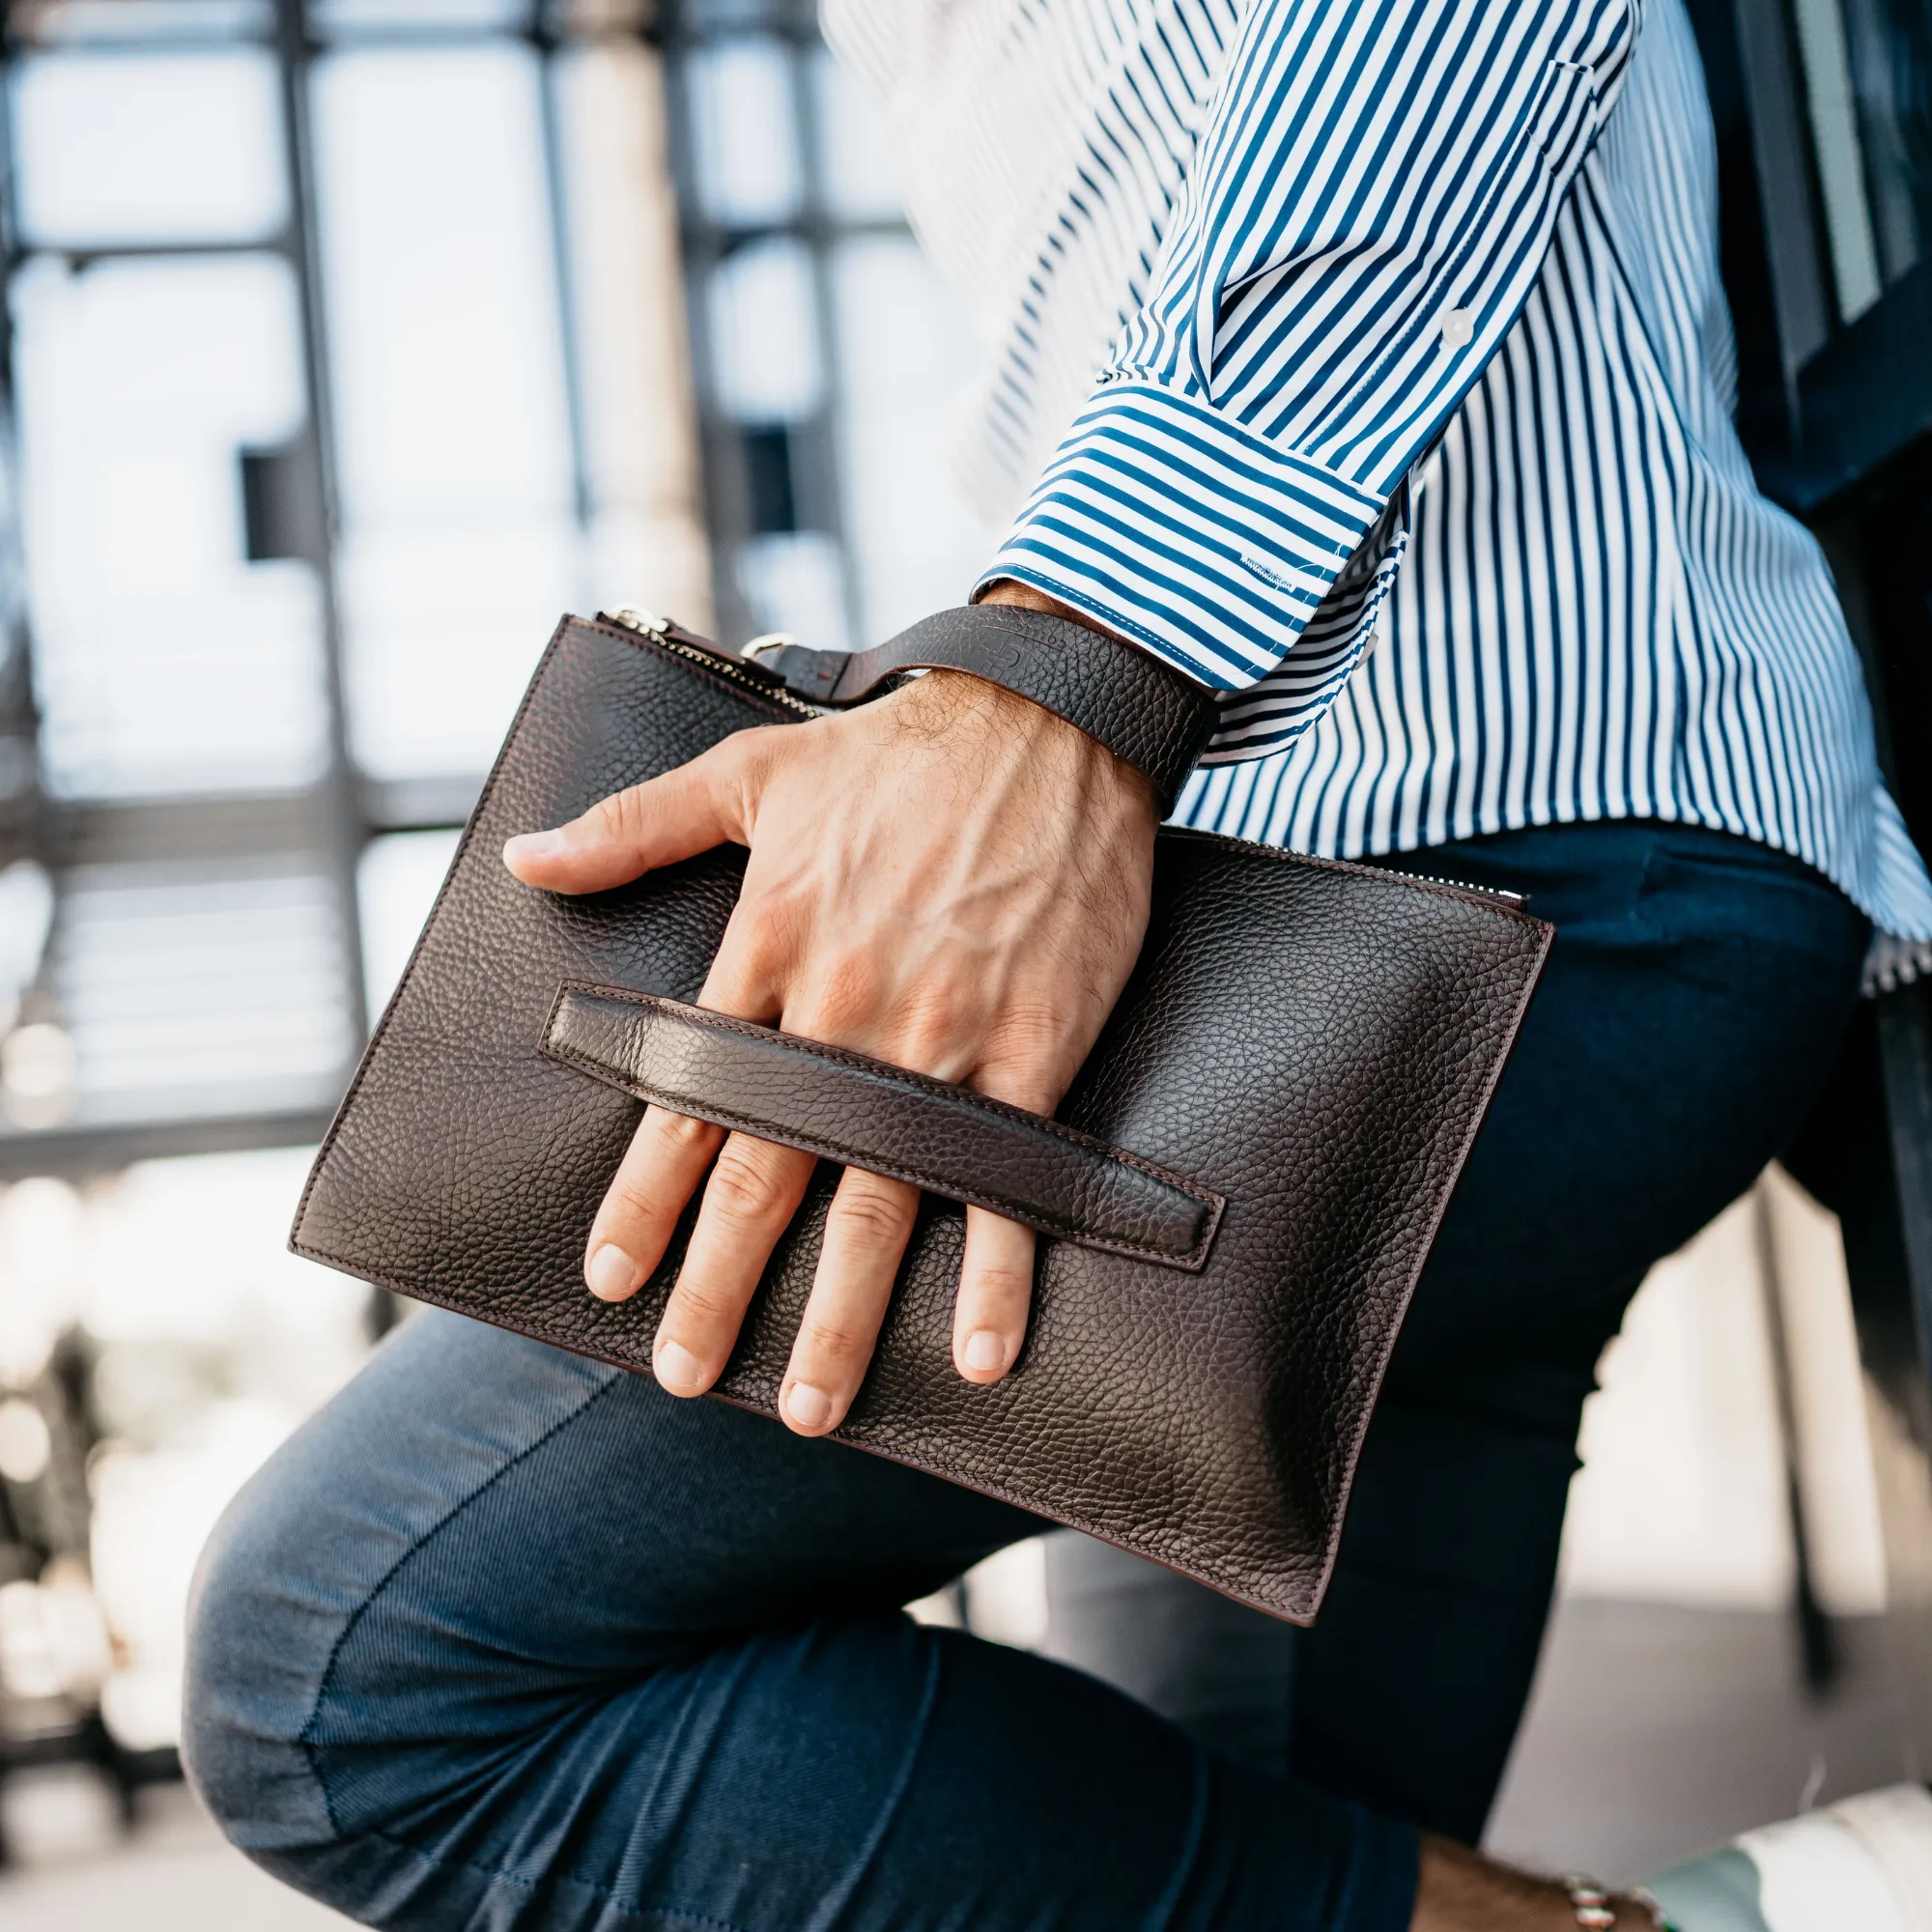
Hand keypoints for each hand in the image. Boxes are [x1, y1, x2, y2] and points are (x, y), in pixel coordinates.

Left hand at [502, 602, 1156, 1436]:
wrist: (1044, 725)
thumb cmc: (893, 751)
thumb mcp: (747, 771)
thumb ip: (633, 827)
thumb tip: (526, 858)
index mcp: (767, 949)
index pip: (690, 1098)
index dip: (646, 1196)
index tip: (612, 1276)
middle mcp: (842, 1009)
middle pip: (769, 1173)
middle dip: (721, 1284)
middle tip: (686, 1373)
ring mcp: (939, 1037)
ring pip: (877, 1197)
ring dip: (841, 1312)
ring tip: (811, 1405)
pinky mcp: (1028, 1047)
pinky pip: (1002, 1175)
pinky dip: (994, 1267)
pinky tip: (979, 1349)